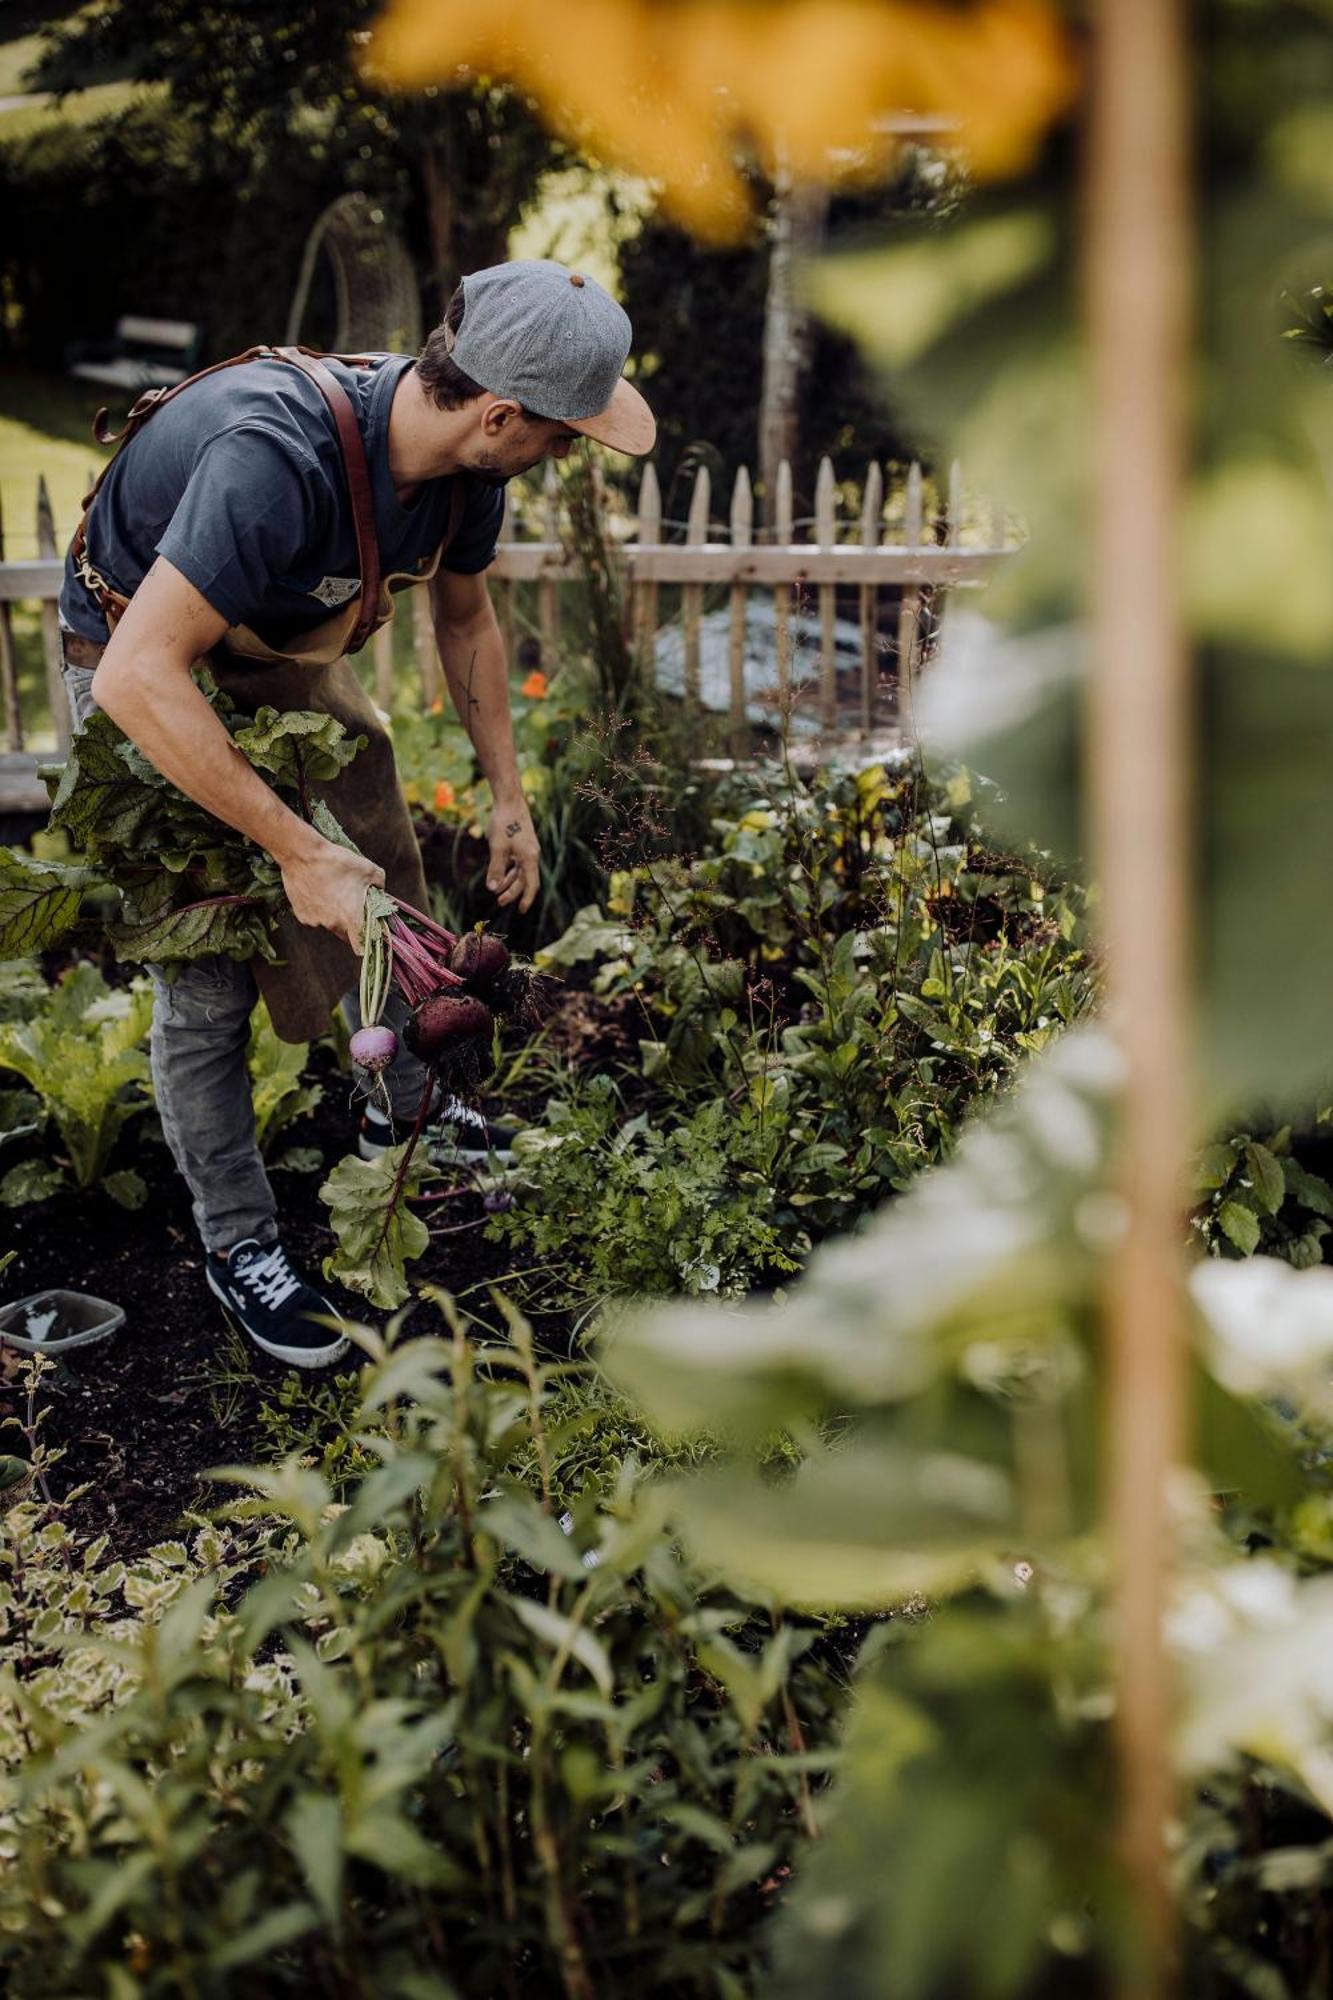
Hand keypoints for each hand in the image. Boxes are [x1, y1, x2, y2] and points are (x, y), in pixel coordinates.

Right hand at [278, 832, 384, 950]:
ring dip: (333, 915)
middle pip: (345, 935)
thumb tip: (380, 890)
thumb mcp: (368, 869)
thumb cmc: (337, 861)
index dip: (366, 944)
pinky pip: (314, 917)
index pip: (361, 946)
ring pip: (329, 925)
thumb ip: (379, 884)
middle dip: (351, 926)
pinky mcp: (301, 915)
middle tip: (352, 908)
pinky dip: (318, 910)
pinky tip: (318, 891)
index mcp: (350, 918)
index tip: (368, 936)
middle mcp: (332, 924)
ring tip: (332, 893)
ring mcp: (314, 921)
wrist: (302, 854)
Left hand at [486, 799, 540, 912]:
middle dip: (513, 893)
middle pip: (525, 880)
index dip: (527, 899)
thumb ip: (495, 869)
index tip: (522, 911)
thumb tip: (492, 889)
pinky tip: (499, 876)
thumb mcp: (497, 848)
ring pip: (520, 872)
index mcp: (529, 857)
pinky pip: (517, 863)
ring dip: (510, 883)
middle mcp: (531, 855)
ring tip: (497, 892)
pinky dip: (509, 871)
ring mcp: (527, 849)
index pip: (531, 884)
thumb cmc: (504, 823)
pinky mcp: (521, 844)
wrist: (509, 800)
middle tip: (499, 902)